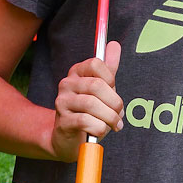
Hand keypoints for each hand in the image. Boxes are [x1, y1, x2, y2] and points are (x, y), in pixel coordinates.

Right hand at [49, 40, 123, 160]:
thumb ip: (109, 69)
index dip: (110, 78)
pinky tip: (101, 131)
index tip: (114, 91)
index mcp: (77, 72)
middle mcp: (67, 84)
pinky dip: (99, 127)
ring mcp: (62, 102)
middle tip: (119, 114)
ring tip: (114, 125)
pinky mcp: (62, 121)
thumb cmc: (90, 112)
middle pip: (96, 85)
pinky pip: (85, 121)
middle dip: (114, 102)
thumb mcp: (102, 89)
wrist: (69, 138)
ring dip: (109, 117)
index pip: (96, 64)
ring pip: (91, 104)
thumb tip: (114, 44)